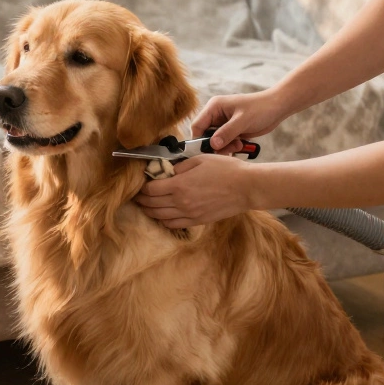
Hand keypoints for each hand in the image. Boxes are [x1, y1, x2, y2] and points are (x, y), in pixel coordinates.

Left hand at [136, 154, 256, 227]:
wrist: (246, 187)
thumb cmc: (225, 169)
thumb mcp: (199, 159)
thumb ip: (178, 166)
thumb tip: (165, 171)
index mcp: (179, 185)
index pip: (150, 189)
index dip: (141, 187)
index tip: (139, 184)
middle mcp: (181, 202)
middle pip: (152, 204)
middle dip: (141, 200)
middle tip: (137, 196)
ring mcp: (189, 214)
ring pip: (160, 216)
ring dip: (149, 211)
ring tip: (145, 206)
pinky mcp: (197, 220)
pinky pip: (174, 224)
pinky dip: (163, 221)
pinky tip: (162, 216)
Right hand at [192, 90, 289, 153]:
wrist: (278, 107)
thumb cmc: (261, 108)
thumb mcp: (243, 120)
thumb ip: (226, 133)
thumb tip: (212, 145)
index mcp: (214, 107)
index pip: (197, 125)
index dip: (199, 139)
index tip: (207, 151)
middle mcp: (216, 115)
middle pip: (205, 135)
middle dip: (215, 145)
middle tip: (229, 148)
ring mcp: (224, 123)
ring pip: (215, 141)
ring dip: (225, 147)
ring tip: (239, 145)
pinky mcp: (232, 130)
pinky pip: (224, 142)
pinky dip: (230, 146)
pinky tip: (241, 144)